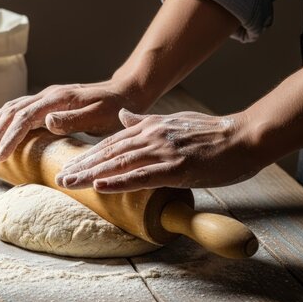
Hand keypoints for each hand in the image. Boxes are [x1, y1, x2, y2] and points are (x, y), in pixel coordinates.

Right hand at [0, 78, 148, 162]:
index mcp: (57, 99)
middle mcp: (47, 96)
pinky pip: (16, 109)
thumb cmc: (114, 108)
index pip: (24, 118)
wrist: (124, 93)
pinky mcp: (45, 104)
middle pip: (11, 114)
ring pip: (10, 111)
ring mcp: (44, 98)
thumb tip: (47, 121)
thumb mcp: (100, 115)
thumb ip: (74, 118)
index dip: (9, 137)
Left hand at [56, 109, 262, 192]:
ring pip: (119, 163)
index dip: (88, 155)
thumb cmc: (210, 134)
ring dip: (92, 174)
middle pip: (108, 153)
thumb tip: (123, 116)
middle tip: (59, 178)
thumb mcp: (172, 122)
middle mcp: (151, 137)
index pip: (111, 144)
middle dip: (82, 166)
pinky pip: (142, 175)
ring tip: (69, 183)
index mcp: (149, 128)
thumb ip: (145, 121)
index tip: (68, 166)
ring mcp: (163, 152)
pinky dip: (120, 180)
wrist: (243, 136)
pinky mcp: (176, 168)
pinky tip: (101, 185)